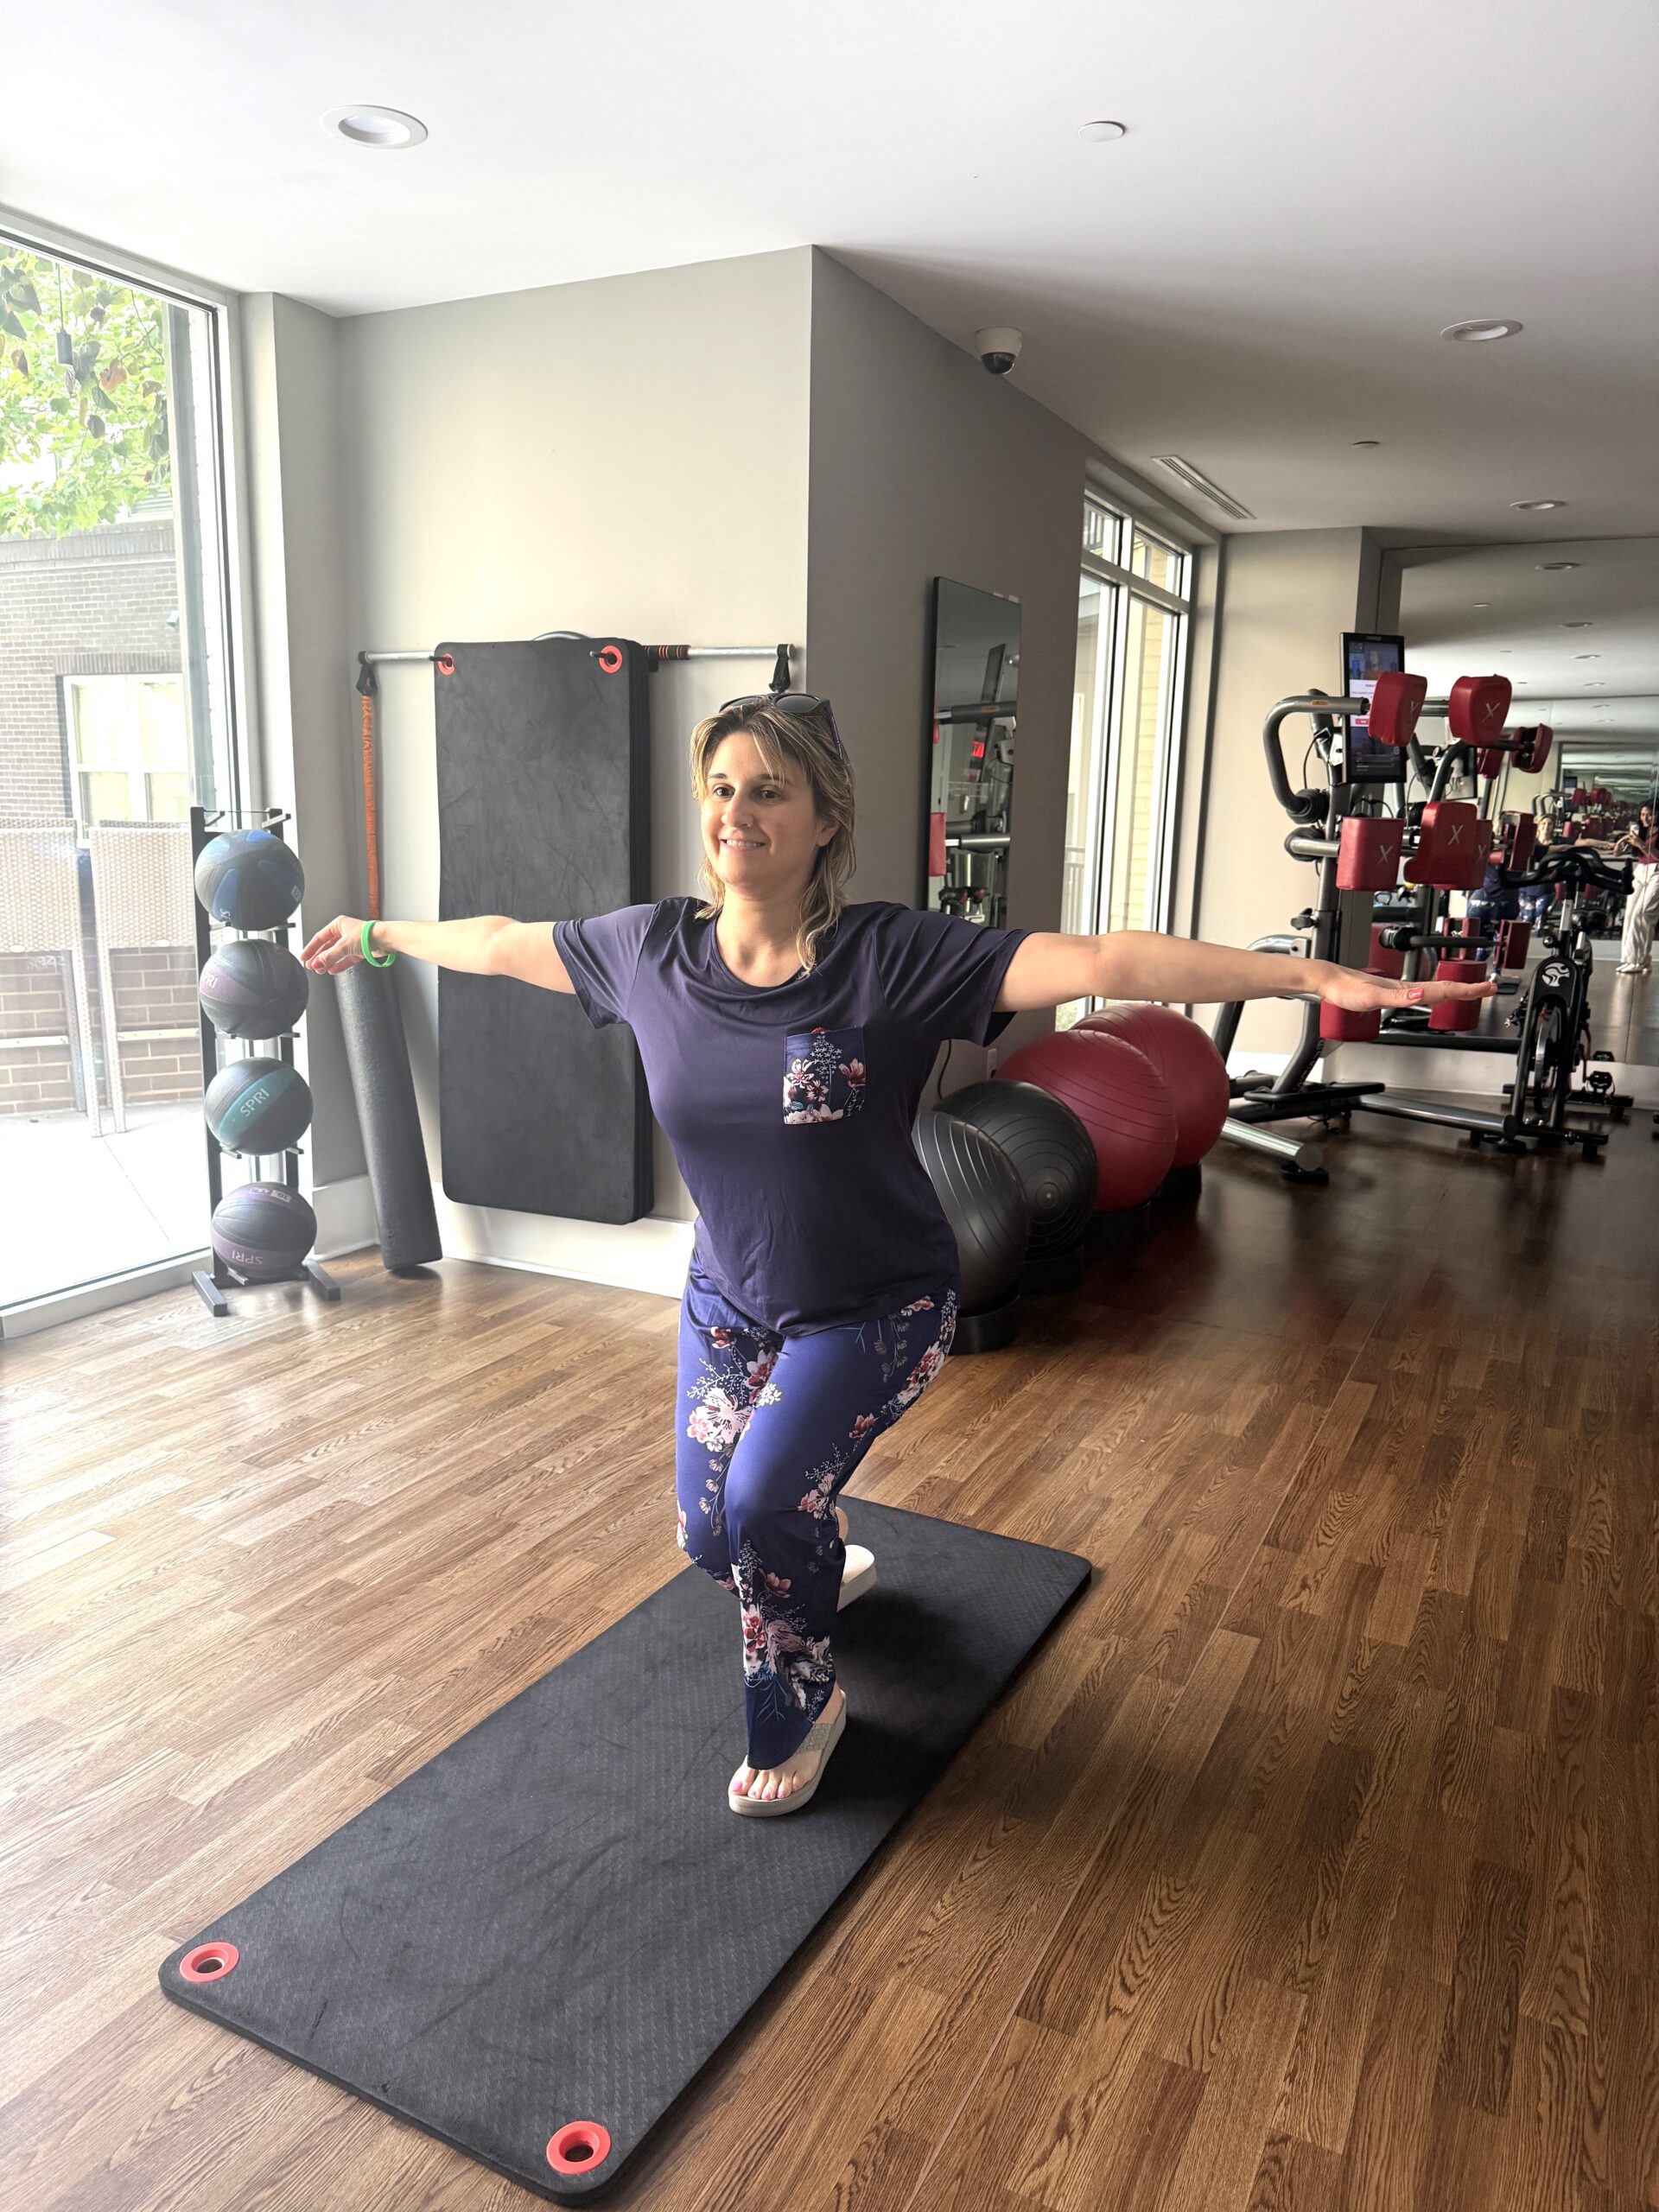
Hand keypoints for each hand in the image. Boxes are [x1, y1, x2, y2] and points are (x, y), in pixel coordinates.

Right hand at [301, 915, 369, 973]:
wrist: (385, 939)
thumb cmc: (367, 935)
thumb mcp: (343, 946)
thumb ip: (329, 956)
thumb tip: (317, 963)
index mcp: (338, 925)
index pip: (320, 938)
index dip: (311, 948)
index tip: (304, 957)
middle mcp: (344, 932)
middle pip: (327, 947)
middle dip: (319, 957)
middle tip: (311, 966)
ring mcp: (352, 942)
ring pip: (336, 953)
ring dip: (328, 962)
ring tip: (320, 970)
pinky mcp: (359, 950)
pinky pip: (346, 959)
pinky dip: (339, 964)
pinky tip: (332, 969)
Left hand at [1316, 962, 1496, 1013]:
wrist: (1330, 981)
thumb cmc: (1348, 989)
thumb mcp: (1372, 996)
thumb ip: (1396, 996)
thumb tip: (1419, 994)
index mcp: (1406, 989)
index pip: (1442, 990)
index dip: (1465, 990)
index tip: (1486, 988)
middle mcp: (1405, 988)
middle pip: (1443, 988)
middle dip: (1467, 989)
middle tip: (1489, 988)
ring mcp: (1399, 990)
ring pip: (1434, 990)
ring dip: (1454, 991)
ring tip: (1471, 991)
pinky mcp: (1391, 993)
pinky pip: (1420, 994)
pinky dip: (1434, 994)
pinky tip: (1434, 995)